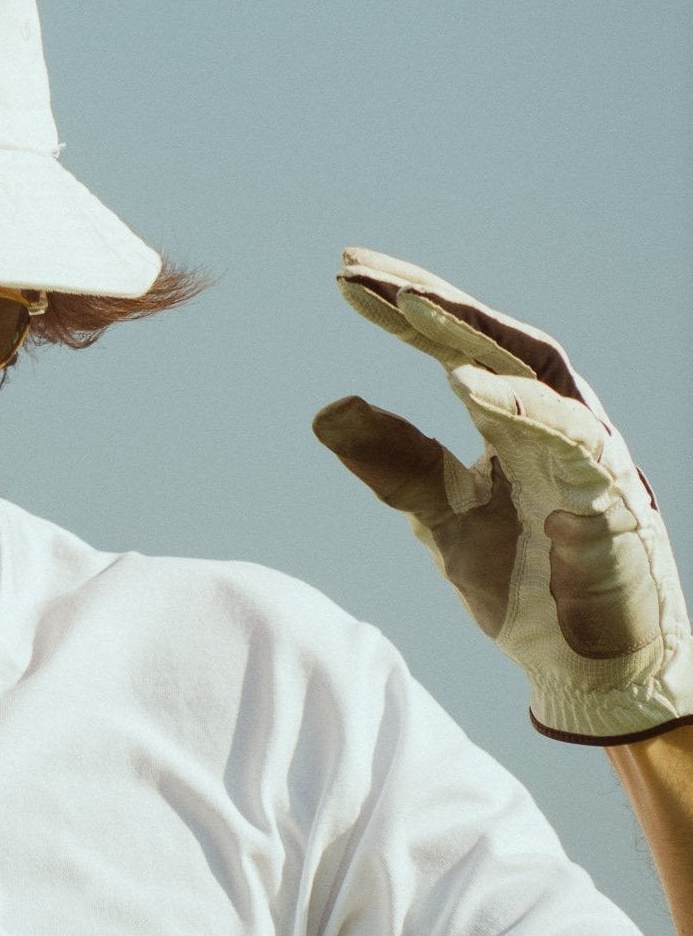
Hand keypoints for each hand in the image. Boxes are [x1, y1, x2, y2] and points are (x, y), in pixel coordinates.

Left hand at [312, 249, 692, 743]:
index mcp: (513, 421)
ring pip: (533, 369)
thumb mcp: (443, 518)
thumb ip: (394, 464)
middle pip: (489, 337)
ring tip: (407, 305)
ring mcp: (584, 452)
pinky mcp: (607, 493)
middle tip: (358, 266)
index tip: (342, 279)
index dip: (401, 311)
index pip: (453, 347)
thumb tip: (327, 409)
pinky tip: (464, 383)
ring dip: (470, 334)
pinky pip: (567, 435)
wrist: (585, 669)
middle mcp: (551, 421)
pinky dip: (519, 405)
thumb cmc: (527, 587)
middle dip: (426, 298)